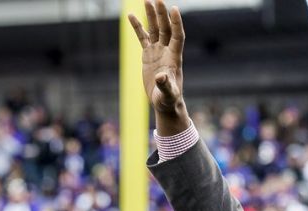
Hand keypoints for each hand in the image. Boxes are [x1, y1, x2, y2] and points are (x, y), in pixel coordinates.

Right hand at [128, 0, 189, 134]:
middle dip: (162, 14)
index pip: (177, 36)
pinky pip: (142, 37)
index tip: (174, 9)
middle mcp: (167, 50)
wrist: (164, 102)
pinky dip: (137, 26)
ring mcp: (157, 50)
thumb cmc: (168, 99)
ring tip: (146, 0)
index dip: (176, 23)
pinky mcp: (148, 54)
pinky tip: (130, 15)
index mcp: (174, 57)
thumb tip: (161, 76)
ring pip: (154, 29)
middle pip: (165, 28)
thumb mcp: (167, 94)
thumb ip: (165, 85)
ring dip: (151, 15)